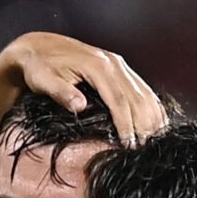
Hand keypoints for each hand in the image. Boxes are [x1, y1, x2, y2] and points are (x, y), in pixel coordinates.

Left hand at [0, 31, 165, 163]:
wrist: (39, 48)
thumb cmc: (39, 68)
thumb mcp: (44, 80)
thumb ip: (61, 93)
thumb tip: (80, 106)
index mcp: (97, 66)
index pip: (119, 100)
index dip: (126, 124)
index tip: (129, 145)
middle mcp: (113, 63)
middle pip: (137, 97)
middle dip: (143, 125)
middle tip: (146, 150)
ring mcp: (119, 65)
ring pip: (144, 92)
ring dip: (152, 117)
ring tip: (156, 141)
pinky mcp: (120, 68)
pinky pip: (143, 88)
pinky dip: (152, 106)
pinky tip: (157, 123)